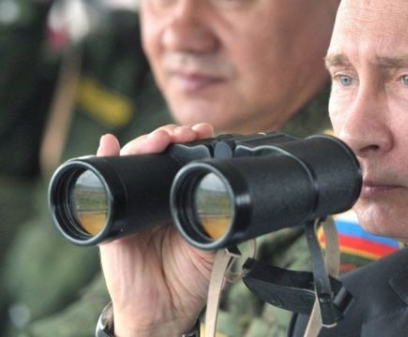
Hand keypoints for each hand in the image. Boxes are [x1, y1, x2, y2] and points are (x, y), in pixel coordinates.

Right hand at [98, 124, 215, 336]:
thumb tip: (235, 192)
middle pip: (156, 153)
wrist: (167, 308)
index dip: (192, 141)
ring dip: (143, 143)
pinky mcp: (112, 217)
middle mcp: (155, 194)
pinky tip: (109, 144)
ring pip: (133, 161)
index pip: (183, 158)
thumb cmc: (193, 277)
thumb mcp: (217, 243)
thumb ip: (223, 220)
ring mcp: (133, 202)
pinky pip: (103, 186)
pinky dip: (104, 160)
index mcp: (179, 197)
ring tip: (158, 138)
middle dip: (169, 136)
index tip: (205, 132)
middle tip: (186, 133)